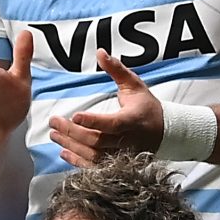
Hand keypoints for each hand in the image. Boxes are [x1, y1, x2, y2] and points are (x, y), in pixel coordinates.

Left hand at [49, 51, 163, 165]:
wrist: (164, 133)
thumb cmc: (147, 107)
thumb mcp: (135, 85)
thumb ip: (117, 70)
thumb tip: (100, 53)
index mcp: (132, 120)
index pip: (112, 123)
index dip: (93, 121)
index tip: (75, 115)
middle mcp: (127, 141)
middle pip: (97, 140)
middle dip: (72, 132)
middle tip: (54, 122)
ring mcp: (122, 155)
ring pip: (93, 155)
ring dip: (71, 146)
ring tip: (54, 135)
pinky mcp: (117, 164)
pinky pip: (95, 167)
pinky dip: (78, 161)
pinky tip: (64, 152)